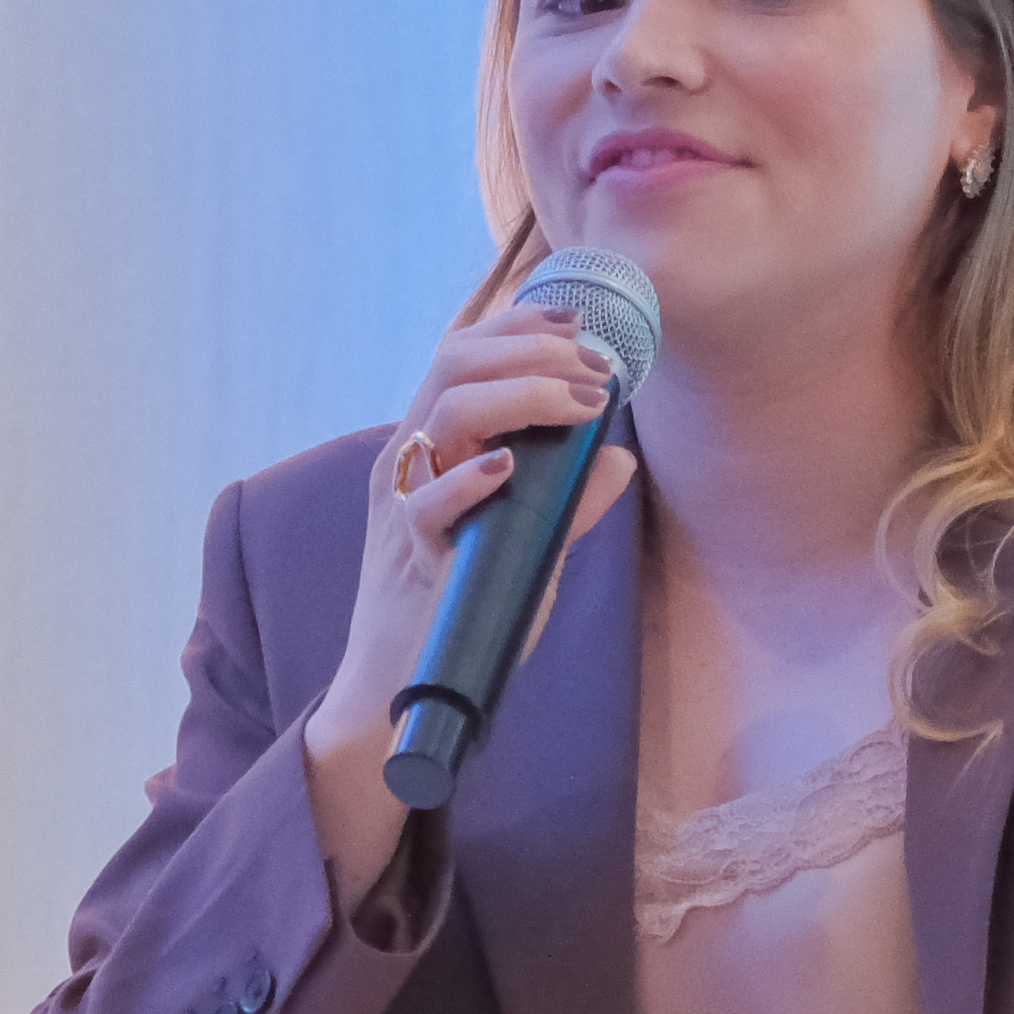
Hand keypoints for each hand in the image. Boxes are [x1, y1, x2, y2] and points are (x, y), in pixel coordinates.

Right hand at [300, 301, 636, 899]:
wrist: (394, 692)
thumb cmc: (455, 614)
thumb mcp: (522, 544)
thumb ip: (565, 499)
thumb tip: (619, 456)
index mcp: (431, 447)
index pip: (465, 356)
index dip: (522, 326)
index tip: (581, 320)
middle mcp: (410, 462)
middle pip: (454, 364)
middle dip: (532, 349)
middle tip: (596, 366)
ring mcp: (405, 505)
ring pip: (444, 413)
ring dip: (520, 395)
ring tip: (578, 401)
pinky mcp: (408, 555)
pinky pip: (428, 504)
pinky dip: (469, 478)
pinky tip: (509, 466)